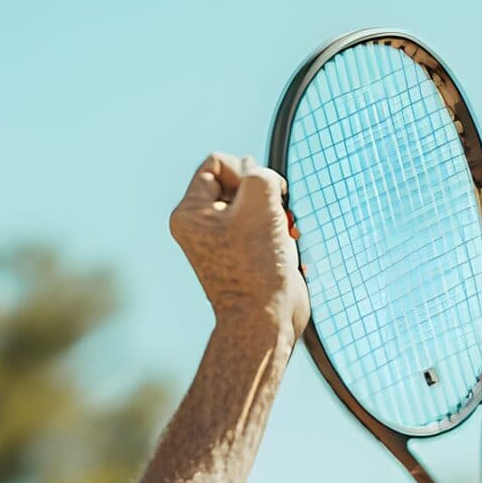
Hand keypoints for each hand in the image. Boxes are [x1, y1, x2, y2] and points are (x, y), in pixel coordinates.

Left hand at [170, 152, 307, 337]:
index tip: (259, 194)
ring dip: (278, 211)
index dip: (244, 169)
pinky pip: (266, 224)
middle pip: (238, 181)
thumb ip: (259, 174)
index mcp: (190, 213)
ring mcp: (224, 240)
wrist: (267, 319)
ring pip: (257, 203)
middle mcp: (202, 226)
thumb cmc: (258, 266)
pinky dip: (282, 229)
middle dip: (264, 193)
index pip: (216, 163)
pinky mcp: (246, 253)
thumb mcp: (260, 201)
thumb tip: (261, 177)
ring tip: (286, 232)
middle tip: (274, 215)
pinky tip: (290, 243)